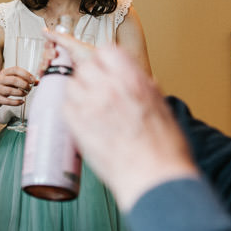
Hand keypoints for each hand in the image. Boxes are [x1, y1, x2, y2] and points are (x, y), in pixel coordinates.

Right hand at [0, 66, 37, 108]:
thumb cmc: (3, 87)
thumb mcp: (12, 81)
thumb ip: (24, 80)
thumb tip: (37, 81)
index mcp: (4, 72)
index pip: (16, 70)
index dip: (26, 74)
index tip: (33, 80)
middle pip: (14, 80)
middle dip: (24, 84)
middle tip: (29, 88)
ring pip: (10, 90)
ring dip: (21, 93)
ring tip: (25, 94)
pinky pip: (7, 101)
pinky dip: (16, 102)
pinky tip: (21, 102)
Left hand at [54, 42, 198, 210]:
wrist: (154, 178)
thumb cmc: (164, 149)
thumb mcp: (162, 108)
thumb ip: (146, 90)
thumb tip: (143, 82)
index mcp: (133, 79)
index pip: (107, 51)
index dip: (104, 61)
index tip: (104, 69)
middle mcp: (109, 87)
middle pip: (85, 67)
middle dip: (90, 77)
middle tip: (96, 91)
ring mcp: (90, 105)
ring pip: (72, 85)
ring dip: (78, 93)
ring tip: (89, 107)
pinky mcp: (77, 125)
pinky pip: (65, 107)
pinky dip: (71, 111)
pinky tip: (82, 121)